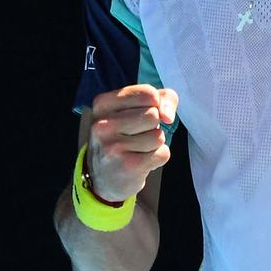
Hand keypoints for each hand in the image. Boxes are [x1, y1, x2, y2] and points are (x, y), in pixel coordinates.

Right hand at [87, 84, 177, 201]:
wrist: (104, 177)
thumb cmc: (125, 135)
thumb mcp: (136, 109)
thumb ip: (162, 98)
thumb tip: (168, 116)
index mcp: (102, 104)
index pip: (148, 93)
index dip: (154, 104)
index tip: (141, 114)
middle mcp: (102, 125)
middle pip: (153, 114)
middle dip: (153, 126)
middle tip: (136, 136)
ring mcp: (113, 147)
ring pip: (158, 136)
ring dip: (154, 143)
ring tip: (136, 149)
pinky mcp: (128, 166)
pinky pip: (163, 154)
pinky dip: (157, 158)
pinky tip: (140, 162)